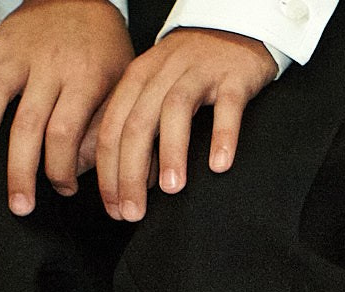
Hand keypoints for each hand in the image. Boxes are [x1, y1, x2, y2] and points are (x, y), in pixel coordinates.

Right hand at [0, 0, 133, 215]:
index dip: (62, 169)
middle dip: (21, 170)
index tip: (65, 190)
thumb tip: (88, 173)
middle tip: (19, 205)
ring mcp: (17, 55)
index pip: (65, 133)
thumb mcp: (121, 86)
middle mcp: (48, 66)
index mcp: (85, 78)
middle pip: (28, 125)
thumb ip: (104, 127)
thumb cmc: (104, 50)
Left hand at [92, 28, 277, 221]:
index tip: (113, 208)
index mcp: (137, 79)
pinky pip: (227, 106)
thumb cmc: (192, 68)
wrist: (235, 26)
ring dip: (170, 153)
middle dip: (130, 173)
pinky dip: (223, 135)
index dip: (108, 172)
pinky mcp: (233, 76)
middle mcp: (163, 73)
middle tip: (134, 212)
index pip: (112, 128)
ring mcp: (199, 72)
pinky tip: (220, 164)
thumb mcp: (155, 88)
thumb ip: (138, 126)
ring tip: (172, 190)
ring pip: (175, 111)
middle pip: (137, 124)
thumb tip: (126, 180)